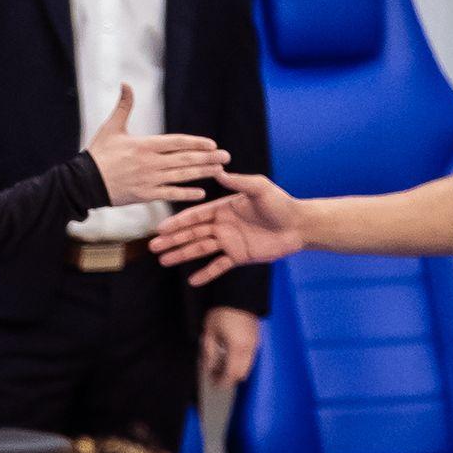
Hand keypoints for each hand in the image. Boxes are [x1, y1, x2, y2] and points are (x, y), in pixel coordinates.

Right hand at [85, 84, 231, 205]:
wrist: (84, 183)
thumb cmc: (98, 154)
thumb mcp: (111, 128)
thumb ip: (124, 106)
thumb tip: (126, 83)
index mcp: (144, 145)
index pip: (176, 142)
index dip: (195, 143)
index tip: (212, 144)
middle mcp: (150, 163)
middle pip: (184, 160)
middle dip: (207, 158)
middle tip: (226, 157)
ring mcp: (149, 180)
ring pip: (181, 176)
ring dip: (202, 173)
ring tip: (219, 170)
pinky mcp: (145, 195)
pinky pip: (170, 194)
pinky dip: (186, 194)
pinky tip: (201, 193)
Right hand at [151, 172, 308, 287]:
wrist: (299, 226)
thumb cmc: (280, 204)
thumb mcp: (260, 188)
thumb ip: (239, 182)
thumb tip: (219, 172)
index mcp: (224, 208)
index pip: (196, 216)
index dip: (178, 222)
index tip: (161, 228)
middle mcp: (223, 225)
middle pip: (193, 234)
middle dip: (173, 240)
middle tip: (153, 247)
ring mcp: (230, 242)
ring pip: (201, 249)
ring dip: (182, 255)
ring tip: (164, 261)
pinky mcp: (239, 256)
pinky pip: (219, 266)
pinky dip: (206, 273)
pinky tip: (192, 280)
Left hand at [201, 305, 260, 391]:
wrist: (238, 293)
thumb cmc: (222, 311)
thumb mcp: (210, 332)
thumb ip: (209, 353)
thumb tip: (208, 368)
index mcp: (238, 348)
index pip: (232, 373)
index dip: (222, 381)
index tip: (213, 384)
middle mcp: (250, 348)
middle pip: (242, 373)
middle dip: (229, 378)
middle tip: (215, 376)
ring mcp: (256, 343)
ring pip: (247, 366)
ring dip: (234, 369)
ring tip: (220, 365)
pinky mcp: (256, 338)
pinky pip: (250, 357)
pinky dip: (240, 361)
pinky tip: (229, 356)